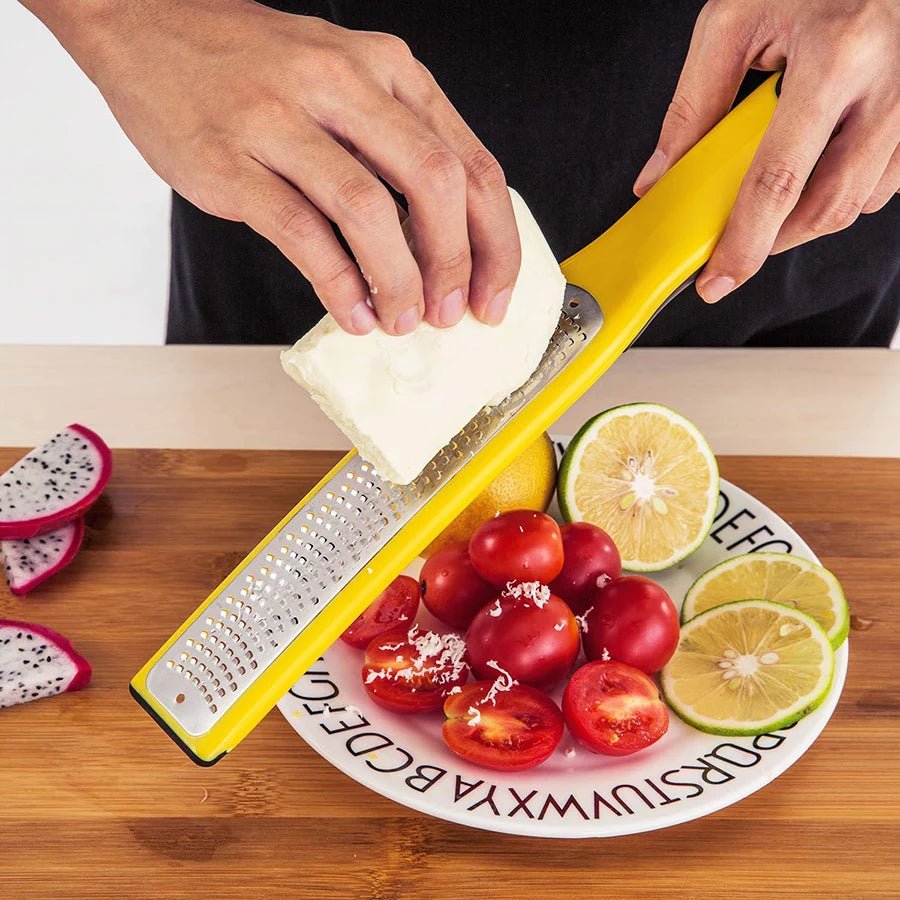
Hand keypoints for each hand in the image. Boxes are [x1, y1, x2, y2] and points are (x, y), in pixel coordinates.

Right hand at [26, 0, 520, 333]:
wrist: (147, 23)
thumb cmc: (254, 66)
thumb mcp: (346, 80)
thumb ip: (395, 146)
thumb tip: (442, 243)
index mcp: (388, 69)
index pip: (472, 162)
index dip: (495, 241)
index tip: (494, 293)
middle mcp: (343, 83)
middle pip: (434, 182)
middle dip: (455, 263)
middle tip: (450, 313)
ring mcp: (282, 118)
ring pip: (368, 210)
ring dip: (397, 280)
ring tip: (401, 320)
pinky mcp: (230, 159)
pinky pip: (301, 232)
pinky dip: (336, 283)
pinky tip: (351, 312)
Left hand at [634, 0, 899, 302]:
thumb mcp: (735, 21)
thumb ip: (694, 103)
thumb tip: (662, 175)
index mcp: (836, 54)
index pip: (779, 180)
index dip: (744, 242)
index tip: (717, 278)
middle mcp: (888, 84)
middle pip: (825, 206)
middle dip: (773, 242)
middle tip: (737, 246)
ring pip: (858, 202)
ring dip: (806, 216)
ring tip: (772, 194)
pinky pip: (883, 183)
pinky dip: (840, 192)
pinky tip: (816, 167)